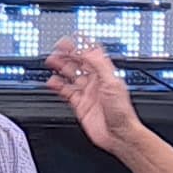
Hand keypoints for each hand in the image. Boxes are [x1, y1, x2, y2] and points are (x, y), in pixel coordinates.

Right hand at [44, 38, 142, 154]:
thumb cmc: (122, 112)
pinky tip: (52, 82)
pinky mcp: (80, 105)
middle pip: (79, 63)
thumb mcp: (112, 83)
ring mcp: (87, 93)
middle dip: (68, 54)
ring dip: (61, 68)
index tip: (71, 38)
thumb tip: (87, 50)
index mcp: (105, 74)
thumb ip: (98, 65)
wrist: (119, 134)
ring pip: (70, 76)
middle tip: (56, 48)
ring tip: (51, 61)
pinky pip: (66, 92)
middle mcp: (95, 82)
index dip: (81, 45)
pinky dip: (58, 86)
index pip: (91, 54)